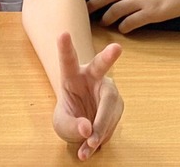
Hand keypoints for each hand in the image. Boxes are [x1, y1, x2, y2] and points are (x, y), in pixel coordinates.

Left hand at [50, 30, 122, 159]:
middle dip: (108, 57)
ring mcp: (107, 90)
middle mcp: (92, 77)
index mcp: (72, 76)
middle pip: (101, 65)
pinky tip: (93, 145)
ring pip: (108, 105)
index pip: (68, 60)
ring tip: (89, 144)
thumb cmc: (69, 116)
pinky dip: (103, 135)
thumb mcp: (62, 124)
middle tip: (117, 48)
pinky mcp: (117, 104)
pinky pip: (112, 122)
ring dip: (100, 127)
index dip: (65, 47)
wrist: (83, 124)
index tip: (62, 34)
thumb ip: (72, 126)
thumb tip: (88, 129)